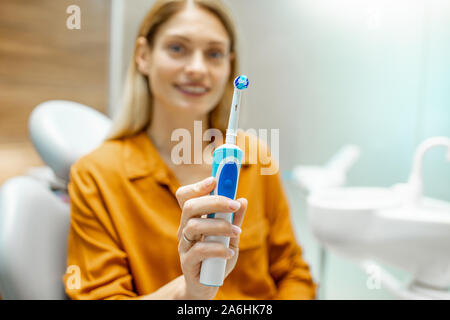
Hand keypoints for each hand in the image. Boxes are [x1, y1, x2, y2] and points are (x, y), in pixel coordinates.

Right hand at [175, 176, 246, 299]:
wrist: (206, 285)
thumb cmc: (217, 258)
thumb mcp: (230, 237)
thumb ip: (234, 220)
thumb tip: (243, 200)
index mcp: (194, 219)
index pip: (186, 196)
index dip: (198, 186)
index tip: (215, 180)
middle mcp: (185, 229)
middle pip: (190, 206)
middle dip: (214, 201)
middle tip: (234, 205)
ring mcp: (184, 246)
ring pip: (193, 226)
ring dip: (219, 226)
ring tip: (237, 233)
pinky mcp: (187, 263)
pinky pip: (199, 251)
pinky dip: (218, 249)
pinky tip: (230, 252)